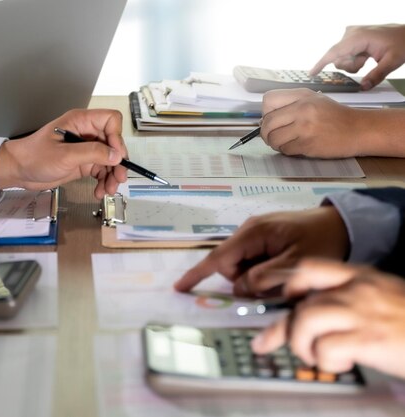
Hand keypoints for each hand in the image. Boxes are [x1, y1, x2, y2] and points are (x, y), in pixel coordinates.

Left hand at [0, 108, 127, 198]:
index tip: (116, 155)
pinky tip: (99, 190)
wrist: (19, 171)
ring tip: (108, 190)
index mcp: (80, 121)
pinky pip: (100, 170)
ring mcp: (85, 149)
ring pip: (109, 159)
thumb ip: (93, 153)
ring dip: (112, 175)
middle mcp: (85, 133)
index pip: (110, 120)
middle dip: (117, 162)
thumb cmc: (34, 156)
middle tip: (119, 178)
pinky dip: (103, 181)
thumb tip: (116, 155)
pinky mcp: (82, 163)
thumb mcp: (65, 155)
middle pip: (113, 143)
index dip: (117, 137)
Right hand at [174, 206, 348, 296]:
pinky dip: (263, 272)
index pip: (218, 258)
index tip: (180, 288)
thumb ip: (265, 277)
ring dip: (257, 278)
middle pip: (230, 267)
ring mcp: (256, 235)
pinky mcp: (264, 240)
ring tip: (285, 275)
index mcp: (253, 234)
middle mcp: (249, 232)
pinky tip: (283, 269)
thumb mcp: (296, 263)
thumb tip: (240, 288)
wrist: (345, 223)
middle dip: (245, 282)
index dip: (198, 275)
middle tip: (275, 285)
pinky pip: (253, 262)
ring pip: (242, 267)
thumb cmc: (324, 240)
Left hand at [252, 259, 404, 379]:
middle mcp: (359, 291)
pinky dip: (323, 359)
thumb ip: (352, 301)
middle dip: (283, 326)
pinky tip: (338, 362)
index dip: (289, 283)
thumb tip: (313, 314)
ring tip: (312, 355)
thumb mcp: (384, 299)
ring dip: (299, 342)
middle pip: (302, 301)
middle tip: (270, 341)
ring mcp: (364, 314)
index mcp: (363, 277)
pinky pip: (326, 347)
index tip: (282, 300)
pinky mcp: (370, 340)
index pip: (311, 268)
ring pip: (305, 319)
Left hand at [261, 88, 370, 157]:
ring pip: (273, 138)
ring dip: (274, 144)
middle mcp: (302, 109)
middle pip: (268, 122)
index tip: (271, 119)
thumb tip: (265, 119)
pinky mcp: (308, 144)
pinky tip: (296, 147)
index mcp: (302, 95)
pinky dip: (286, 150)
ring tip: (284, 142)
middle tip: (272, 136)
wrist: (359, 129)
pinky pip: (285, 149)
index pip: (268, 100)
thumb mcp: (314, 100)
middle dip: (266, 132)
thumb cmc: (335, 116)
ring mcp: (305, 127)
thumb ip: (291, 105)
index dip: (266, 112)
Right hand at [310, 24, 404, 89]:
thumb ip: (377, 75)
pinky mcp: (352, 37)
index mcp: (359, 37)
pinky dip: (355, 59)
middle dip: (350, 66)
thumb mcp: (393, 61)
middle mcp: (352, 33)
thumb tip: (363, 87)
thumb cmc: (402, 42)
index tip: (312, 73)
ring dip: (353, 63)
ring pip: (342, 57)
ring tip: (367, 59)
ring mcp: (351, 34)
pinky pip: (346, 54)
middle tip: (364, 63)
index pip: (335, 52)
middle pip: (338, 58)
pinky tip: (365, 56)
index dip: (321, 63)